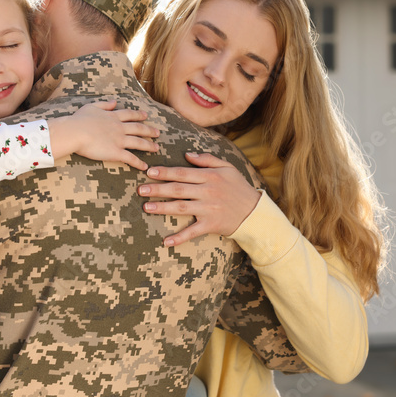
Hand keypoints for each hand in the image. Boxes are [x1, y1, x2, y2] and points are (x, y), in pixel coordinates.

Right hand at [51, 101, 159, 171]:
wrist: (75, 132)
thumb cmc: (79, 120)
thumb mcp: (91, 107)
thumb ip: (104, 104)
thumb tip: (114, 101)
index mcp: (113, 117)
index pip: (130, 115)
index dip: (139, 115)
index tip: (146, 116)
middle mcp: (119, 128)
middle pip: (138, 129)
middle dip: (149, 131)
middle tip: (157, 133)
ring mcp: (119, 140)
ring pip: (138, 143)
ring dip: (149, 146)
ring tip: (157, 148)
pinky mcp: (116, 152)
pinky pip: (130, 158)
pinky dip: (139, 163)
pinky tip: (145, 166)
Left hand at [139, 152, 261, 245]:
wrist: (255, 212)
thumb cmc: (239, 188)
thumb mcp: (227, 167)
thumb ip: (207, 159)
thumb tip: (187, 154)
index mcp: (210, 176)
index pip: (183, 173)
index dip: (165, 172)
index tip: (149, 172)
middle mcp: (208, 191)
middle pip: (178, 189)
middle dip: (158, 189)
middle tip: (140, 189)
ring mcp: (209, 209)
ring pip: (181, 208)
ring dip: (162, 208)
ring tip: (146, 207)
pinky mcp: (211, 225)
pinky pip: (193, 232)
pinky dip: (179, 238)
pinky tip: (165, 241)